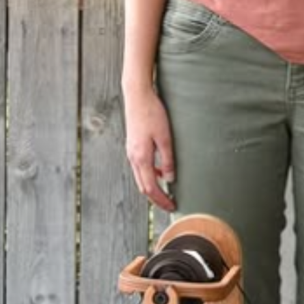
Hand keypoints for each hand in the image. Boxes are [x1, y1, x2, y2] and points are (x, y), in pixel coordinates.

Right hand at [124, 86, 176, 212]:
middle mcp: (133, 158)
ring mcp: (131, 152)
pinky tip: (161, 172)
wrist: (137, 97)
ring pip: (141, 178)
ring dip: (153, 188)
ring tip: (167, 193)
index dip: (161, 200)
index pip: (150, 188)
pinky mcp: (133, 146)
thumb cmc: (153, 114)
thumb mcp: (165, 138)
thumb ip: (167, 160)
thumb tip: (170, 179)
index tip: (173, 207)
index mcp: (141, 158)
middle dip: (156, 198)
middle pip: (143, 186)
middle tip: (170, 205)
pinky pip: (141, 167)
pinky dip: (150, 175)